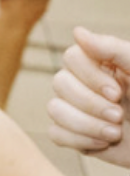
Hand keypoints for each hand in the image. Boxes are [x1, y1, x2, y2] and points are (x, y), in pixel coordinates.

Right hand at [48, 26, 129, 167]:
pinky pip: (56, 134)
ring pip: (54, 109)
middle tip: (119, 116)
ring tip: (115, 133)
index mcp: (99, 63)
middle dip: (91, 104)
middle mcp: (82, 82)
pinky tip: (104, 143)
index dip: (90, 77)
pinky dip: (79, 140)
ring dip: (86, 125)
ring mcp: (75, 108)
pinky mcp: (74, 134)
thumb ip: (112, 49)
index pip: (71, 57)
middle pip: (60, 83)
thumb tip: (77, 32)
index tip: (118, 93)